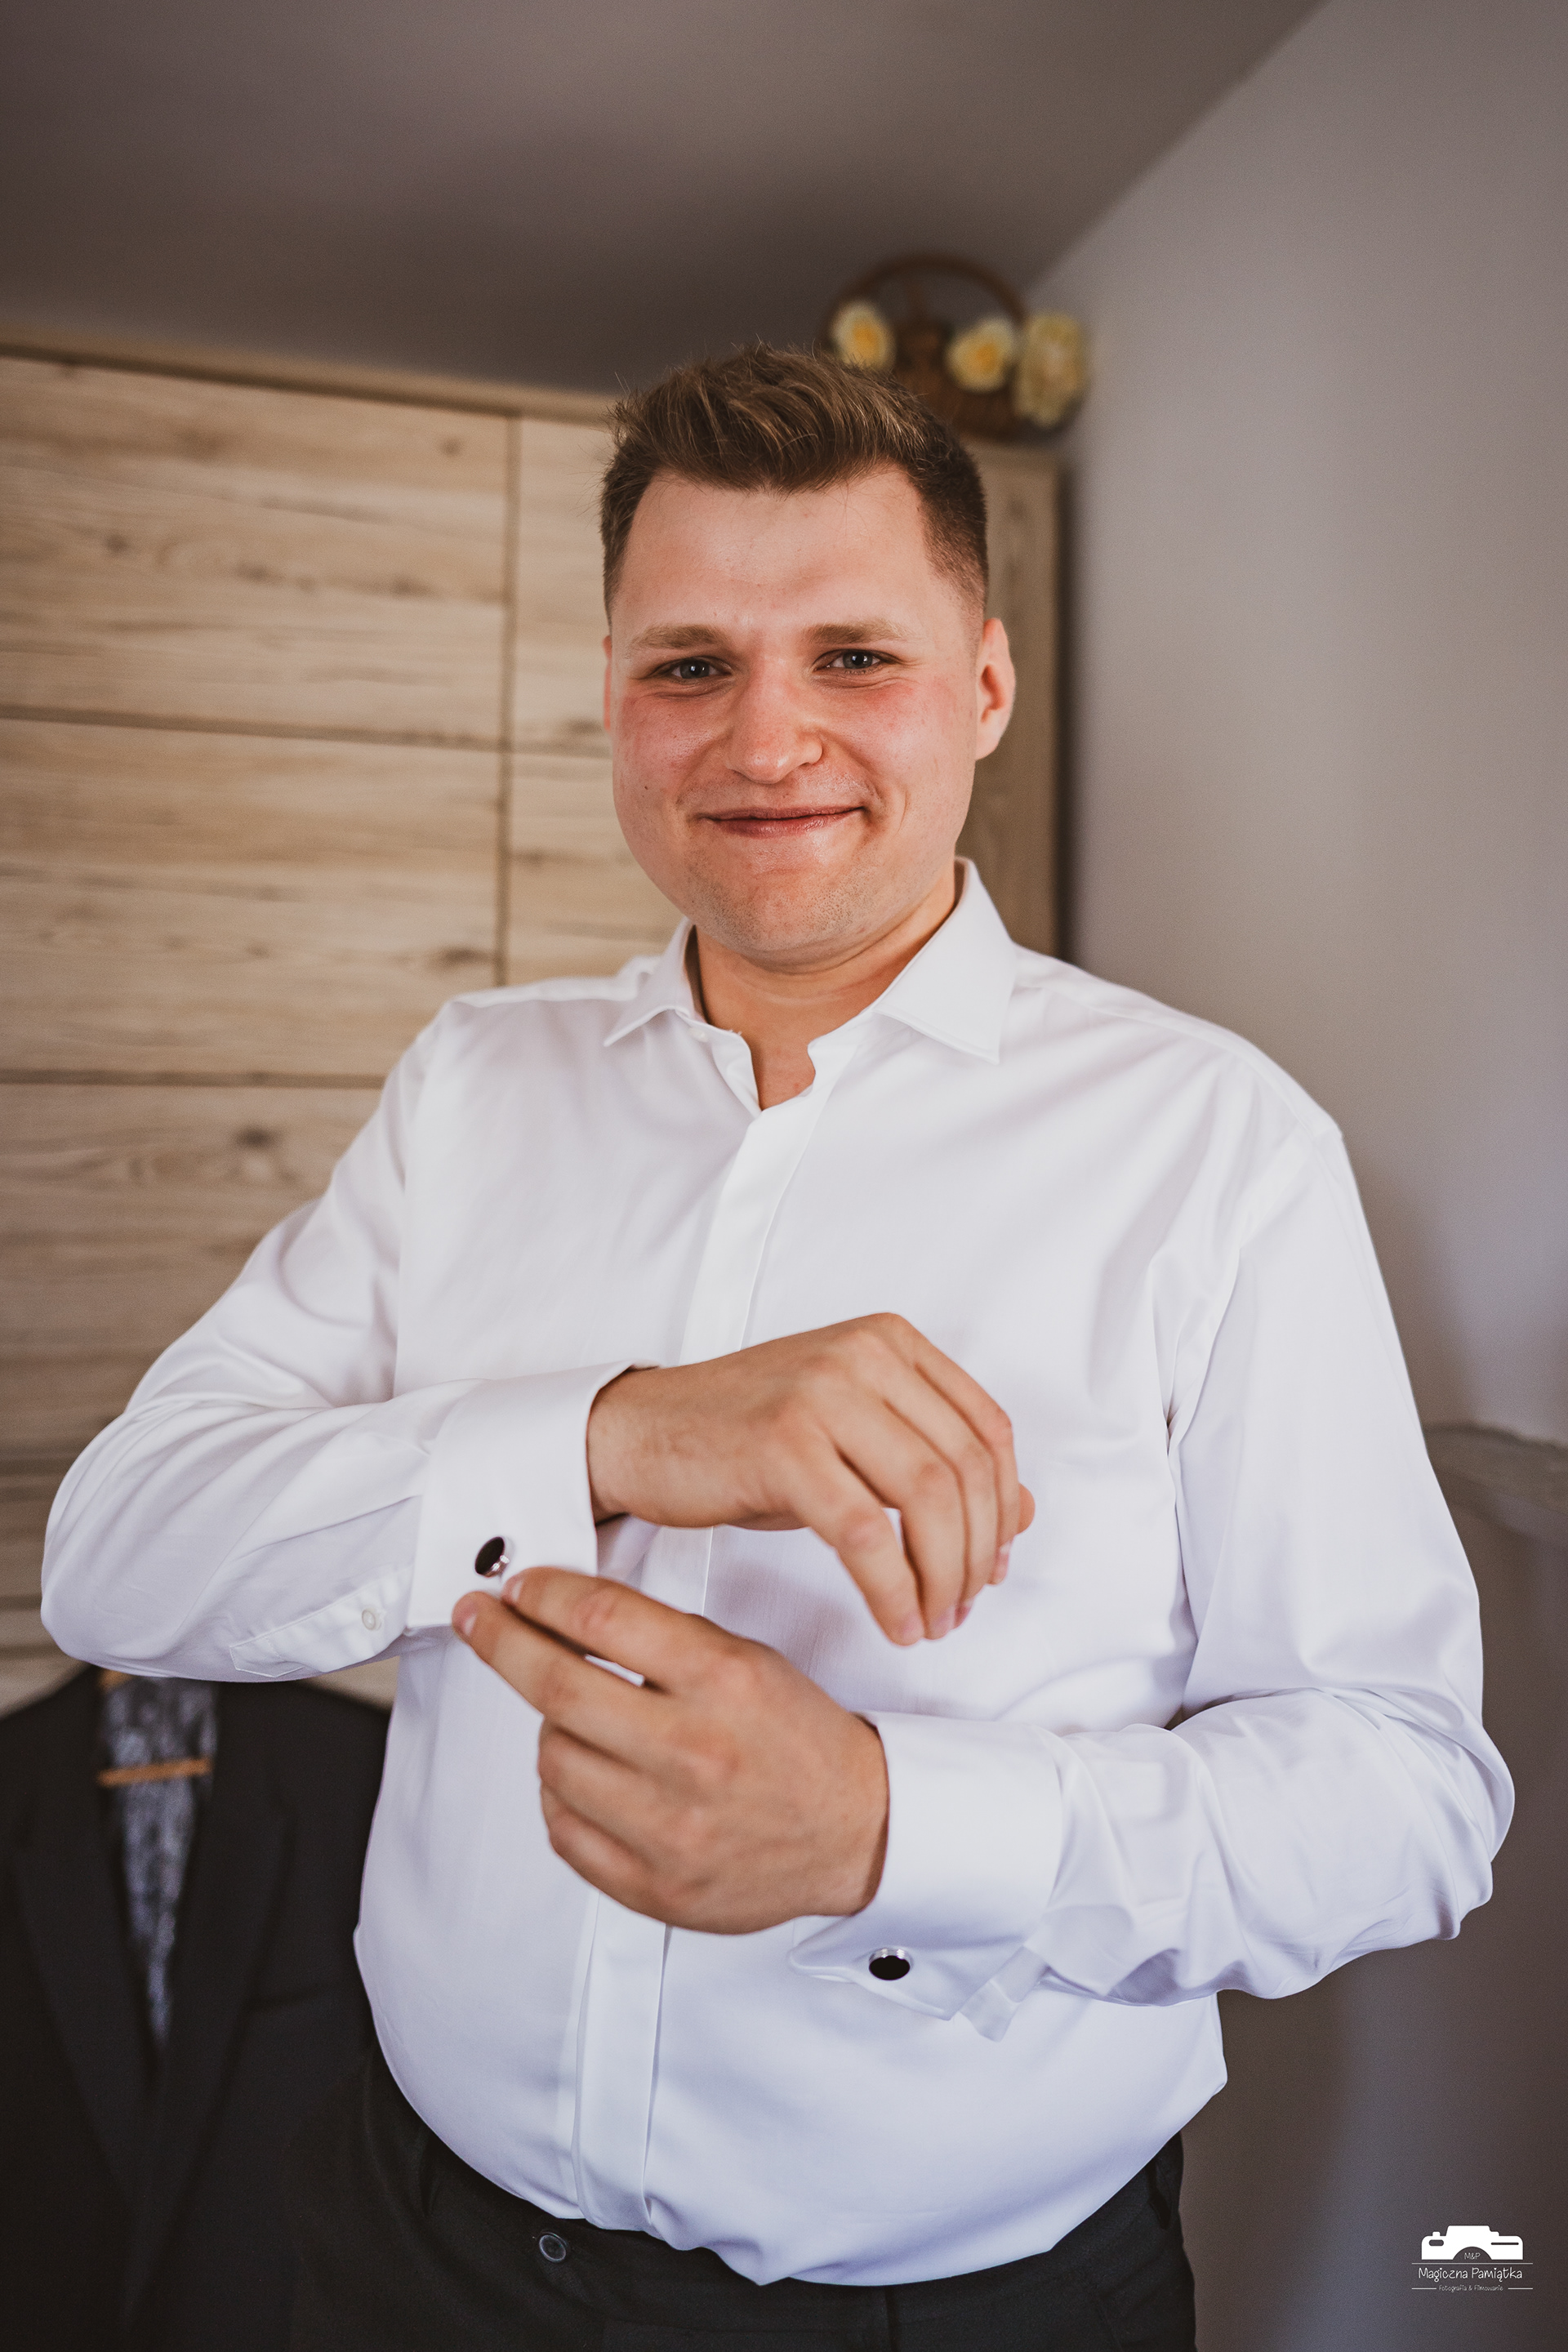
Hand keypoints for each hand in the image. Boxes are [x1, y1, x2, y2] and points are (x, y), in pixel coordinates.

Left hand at [453, 1568, 887, 1932]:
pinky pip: (563, 1827)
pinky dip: (564, 1795)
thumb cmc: (796, 1739)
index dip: (542, 1595)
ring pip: (553, 1758)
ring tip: (582, 1723)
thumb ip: (661, 1637)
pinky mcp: (656, 1886)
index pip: (604, 1619)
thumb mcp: (747, 1659)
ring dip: (552, 1729)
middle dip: (502, 1643)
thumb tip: (562, 1611)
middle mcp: (696, 1752)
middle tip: (478, 1622)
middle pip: (558, 1686)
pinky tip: (592, 1778)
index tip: (514, 1588)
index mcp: (724, 1681)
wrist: (858, 1831)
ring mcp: (672, 1827)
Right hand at [587, 1313, 1033, 1645]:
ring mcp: (822, 1393)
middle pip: (963, 1467)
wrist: (641, 1433)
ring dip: (942, 1576)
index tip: (993, 1567)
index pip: (988, 1430)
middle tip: (961, 1609)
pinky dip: (892, 1589)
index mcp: (891, 1342)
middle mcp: (863, 1354)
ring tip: (931, 1623)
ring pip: (926, 1497)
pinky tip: (895, 1622)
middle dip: (976, 1553)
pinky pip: (865, 1533)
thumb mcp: (855, 1440)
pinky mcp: (783, 1444)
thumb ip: (933, 1463)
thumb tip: (1026, 1514)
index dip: (1003, 1509)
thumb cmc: (748, 1441)